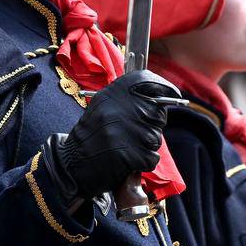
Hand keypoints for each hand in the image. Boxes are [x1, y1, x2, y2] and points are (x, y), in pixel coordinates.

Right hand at [47, 70, 180, 203]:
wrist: (72, 165)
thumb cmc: (93, 137)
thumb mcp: (103, 108)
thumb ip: (128, 100)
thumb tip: (161, 97)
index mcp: (111, 94)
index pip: (146, 80)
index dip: (164, 87)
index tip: (174, 96)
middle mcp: (117, 109)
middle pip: (157, 113)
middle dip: (152, 127)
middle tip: (134, 135)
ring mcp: (122, 131)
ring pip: (155, 138)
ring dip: (146, 147)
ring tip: (126, 149)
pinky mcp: (127, 154)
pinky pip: (151, 158)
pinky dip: (143, 163)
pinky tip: (128, 162)